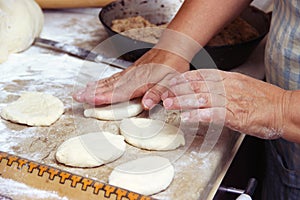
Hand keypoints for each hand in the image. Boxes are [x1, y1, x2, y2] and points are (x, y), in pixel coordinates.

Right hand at [73, 48, 189, 108]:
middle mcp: (132, 77)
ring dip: (93, 87)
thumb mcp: (172, 81)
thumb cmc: (173, 65)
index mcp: (141, 82)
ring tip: (80, 92)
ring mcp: (129, 73)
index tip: (90, 100)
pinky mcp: (130, 70)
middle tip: (76, 97)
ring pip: (108, 81)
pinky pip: (112, 77)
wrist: (173, 47)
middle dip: (92, 93)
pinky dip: (101, 81)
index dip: (104, 97)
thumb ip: (158, 92)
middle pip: (109, 86)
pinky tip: (95, 84)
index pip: (119, 92)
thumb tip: (146, 104)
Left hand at [162, 69, 286, 138]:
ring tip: (170, 104)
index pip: (202, 75)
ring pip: (201, 98)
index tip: (174, 80)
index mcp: (229, 79)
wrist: (283, 109)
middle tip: (165, 92)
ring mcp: (229, 100)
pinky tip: (187, 117)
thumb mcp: (243, 84)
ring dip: (183, 101)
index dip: (186, 78)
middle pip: (198, 86)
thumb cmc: (266, 99)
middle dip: (179, 89)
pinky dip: (198, 115)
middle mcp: (227, 87)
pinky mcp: (234, 115)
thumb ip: (226, 85)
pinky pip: (212, 114)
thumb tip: (212, 87)